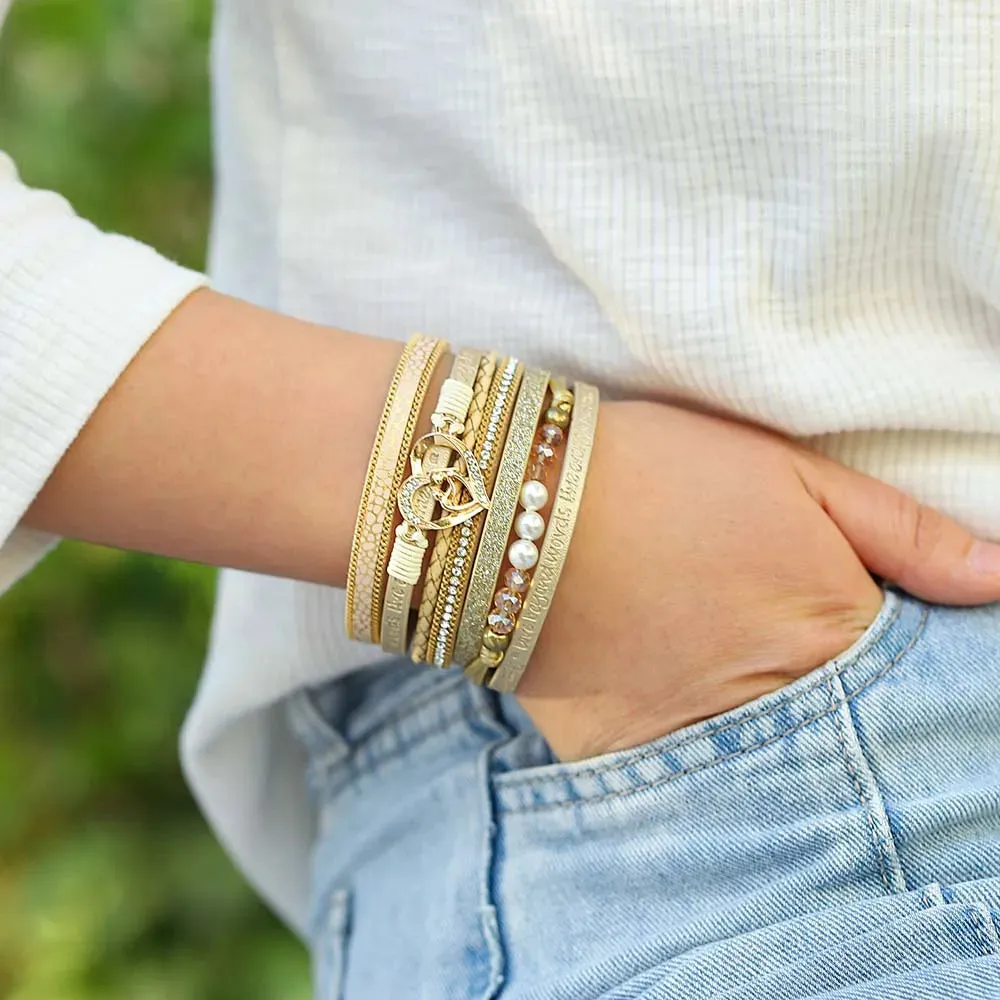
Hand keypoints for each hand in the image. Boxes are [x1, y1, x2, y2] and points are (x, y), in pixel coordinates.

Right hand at [517, 400, 999, 759]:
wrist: (514, 502)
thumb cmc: (660, 472)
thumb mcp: (791, 472)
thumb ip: (903, 532)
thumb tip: (999, 580)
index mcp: (829, 635)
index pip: (910, 686)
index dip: (897, 664)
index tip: (855, 633)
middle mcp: (770, 709)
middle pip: (841, 740)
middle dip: (838, 713)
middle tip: (780, 647)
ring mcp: (691, 745)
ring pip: (764, 775)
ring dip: (768, 744)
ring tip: (722, 674)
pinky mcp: (622, 761)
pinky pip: (678, 785)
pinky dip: (690, 763)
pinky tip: (674, 706)